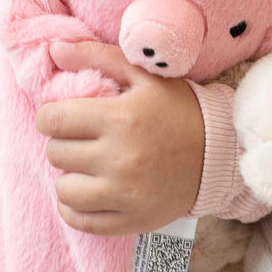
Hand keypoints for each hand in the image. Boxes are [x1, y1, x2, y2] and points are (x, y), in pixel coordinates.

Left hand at [35, 41, 204, 234]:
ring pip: (63, 190)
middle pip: (56, 153)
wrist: (221, 154)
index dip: (49, 117)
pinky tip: (88, 193)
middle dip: (63, 143)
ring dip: (69, 177)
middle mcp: (121, 159)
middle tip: (83, 140)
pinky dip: (74, 208)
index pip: (52, 120)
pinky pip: (81, 221)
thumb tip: (54, 49)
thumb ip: (97, 56)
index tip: (61, 117)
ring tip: (87, 168)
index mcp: (121, 119)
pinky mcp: (132, 220)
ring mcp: (126, 195)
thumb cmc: (178, 110)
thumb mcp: (143, 75)